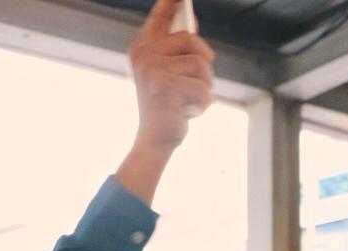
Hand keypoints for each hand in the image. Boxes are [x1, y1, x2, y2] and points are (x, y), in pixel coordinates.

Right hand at [128, 0, 214, 152]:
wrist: (154, 140)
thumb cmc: (167, 106)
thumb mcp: (168, 74)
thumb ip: (176, 51)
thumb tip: (192, 26)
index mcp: (142, 48)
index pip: (159, 18)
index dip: (171, 2)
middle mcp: (144, 54)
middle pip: (192, 40)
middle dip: (203, 64)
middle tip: (194, 84)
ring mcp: (152, 70)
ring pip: (202, 66)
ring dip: (205, 87)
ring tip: (188, 100)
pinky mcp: (164, 89)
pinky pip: (204, 90)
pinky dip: (204, 105)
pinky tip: (188, 112)